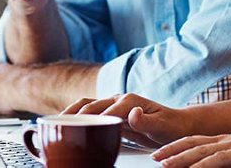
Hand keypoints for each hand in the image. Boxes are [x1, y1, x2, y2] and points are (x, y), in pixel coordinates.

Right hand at [62, 93, 190, 148]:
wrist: (177, 125)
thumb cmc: (171, 127)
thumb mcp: (162, 126)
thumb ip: (147, 121)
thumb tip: (132, 114)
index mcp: (129, 100)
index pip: (104, 109)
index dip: (90, 119)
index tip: (78, 130)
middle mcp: (119, 99)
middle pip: (90, 104)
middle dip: (72, 113)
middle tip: (57, 126)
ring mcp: (113, 105)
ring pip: (86, 106)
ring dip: (70, 112)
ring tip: (53, 124)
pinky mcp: (110, 113)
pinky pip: (90, 113)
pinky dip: (75, 117)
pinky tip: (65, 126)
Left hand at [152, 130, 230, 166]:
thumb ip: (226, 154)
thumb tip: (205, 162)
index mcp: (229, 139)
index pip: (195, 140)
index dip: (174, 147)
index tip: (157, 154)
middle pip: (199, 148)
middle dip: (175, 154)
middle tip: (156, 161)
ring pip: (213, 157)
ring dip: (189, 163)